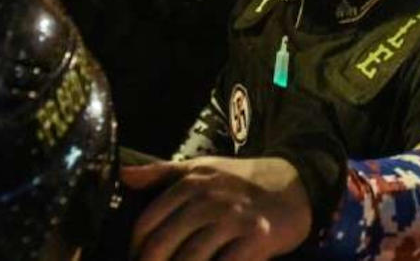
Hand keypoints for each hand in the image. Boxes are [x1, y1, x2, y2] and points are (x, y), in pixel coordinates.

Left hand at [121, 156, 312, 260]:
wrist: (298, 183)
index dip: (135, 251)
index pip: (147, 224)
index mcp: (191, 183)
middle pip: (161, 248)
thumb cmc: (244, 180)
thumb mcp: (204, 168)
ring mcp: (233, 220)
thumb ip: (162, 172)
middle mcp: (208, 200)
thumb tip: (122, 175)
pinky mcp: (256, 239)